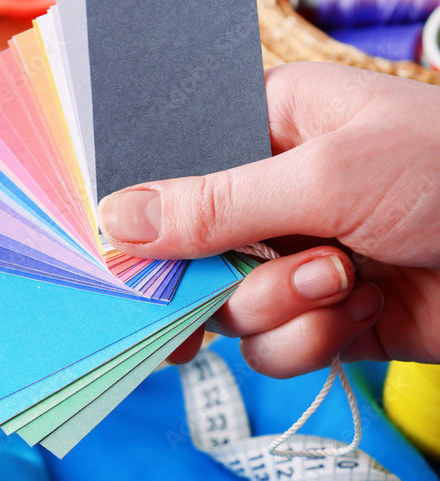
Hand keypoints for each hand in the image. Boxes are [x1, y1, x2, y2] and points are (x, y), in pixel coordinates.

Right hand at [97, 61, 439, 375]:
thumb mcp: (325, 176)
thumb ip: (216, 204)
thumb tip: (117, 218)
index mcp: (267, 131)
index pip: (173, 176)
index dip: (147, 222)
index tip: (128, 262)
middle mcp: (273, 198)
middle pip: (190, 259)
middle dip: (232, 276)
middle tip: (267, 272)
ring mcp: (295, 263)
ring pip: (229, 313)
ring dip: (284, 308)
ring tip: (345, 279)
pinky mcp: (321, 320)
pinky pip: (273, 350)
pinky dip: (313, 341)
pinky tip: (362, 312)